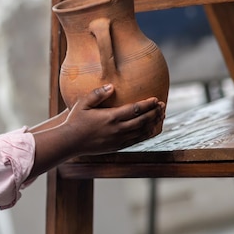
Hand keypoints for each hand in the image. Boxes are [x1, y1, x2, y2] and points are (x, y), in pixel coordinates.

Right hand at [27, 84, 164, 179]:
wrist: (70, 142)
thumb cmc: (75, 120)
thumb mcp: (83, 104)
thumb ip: (97, 94)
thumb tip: (112, 86)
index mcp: (111, 117)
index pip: (135, 109)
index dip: (147, 104)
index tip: (156, 99)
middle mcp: (118, 129)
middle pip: (142, 120)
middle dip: (154, 112)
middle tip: (163, 106)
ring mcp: (118, 139)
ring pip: (142, 131)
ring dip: (153, 123)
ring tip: (161, 117)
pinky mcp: (117, 146)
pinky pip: (136, 141)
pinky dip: (146, 135)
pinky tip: (150, 130)